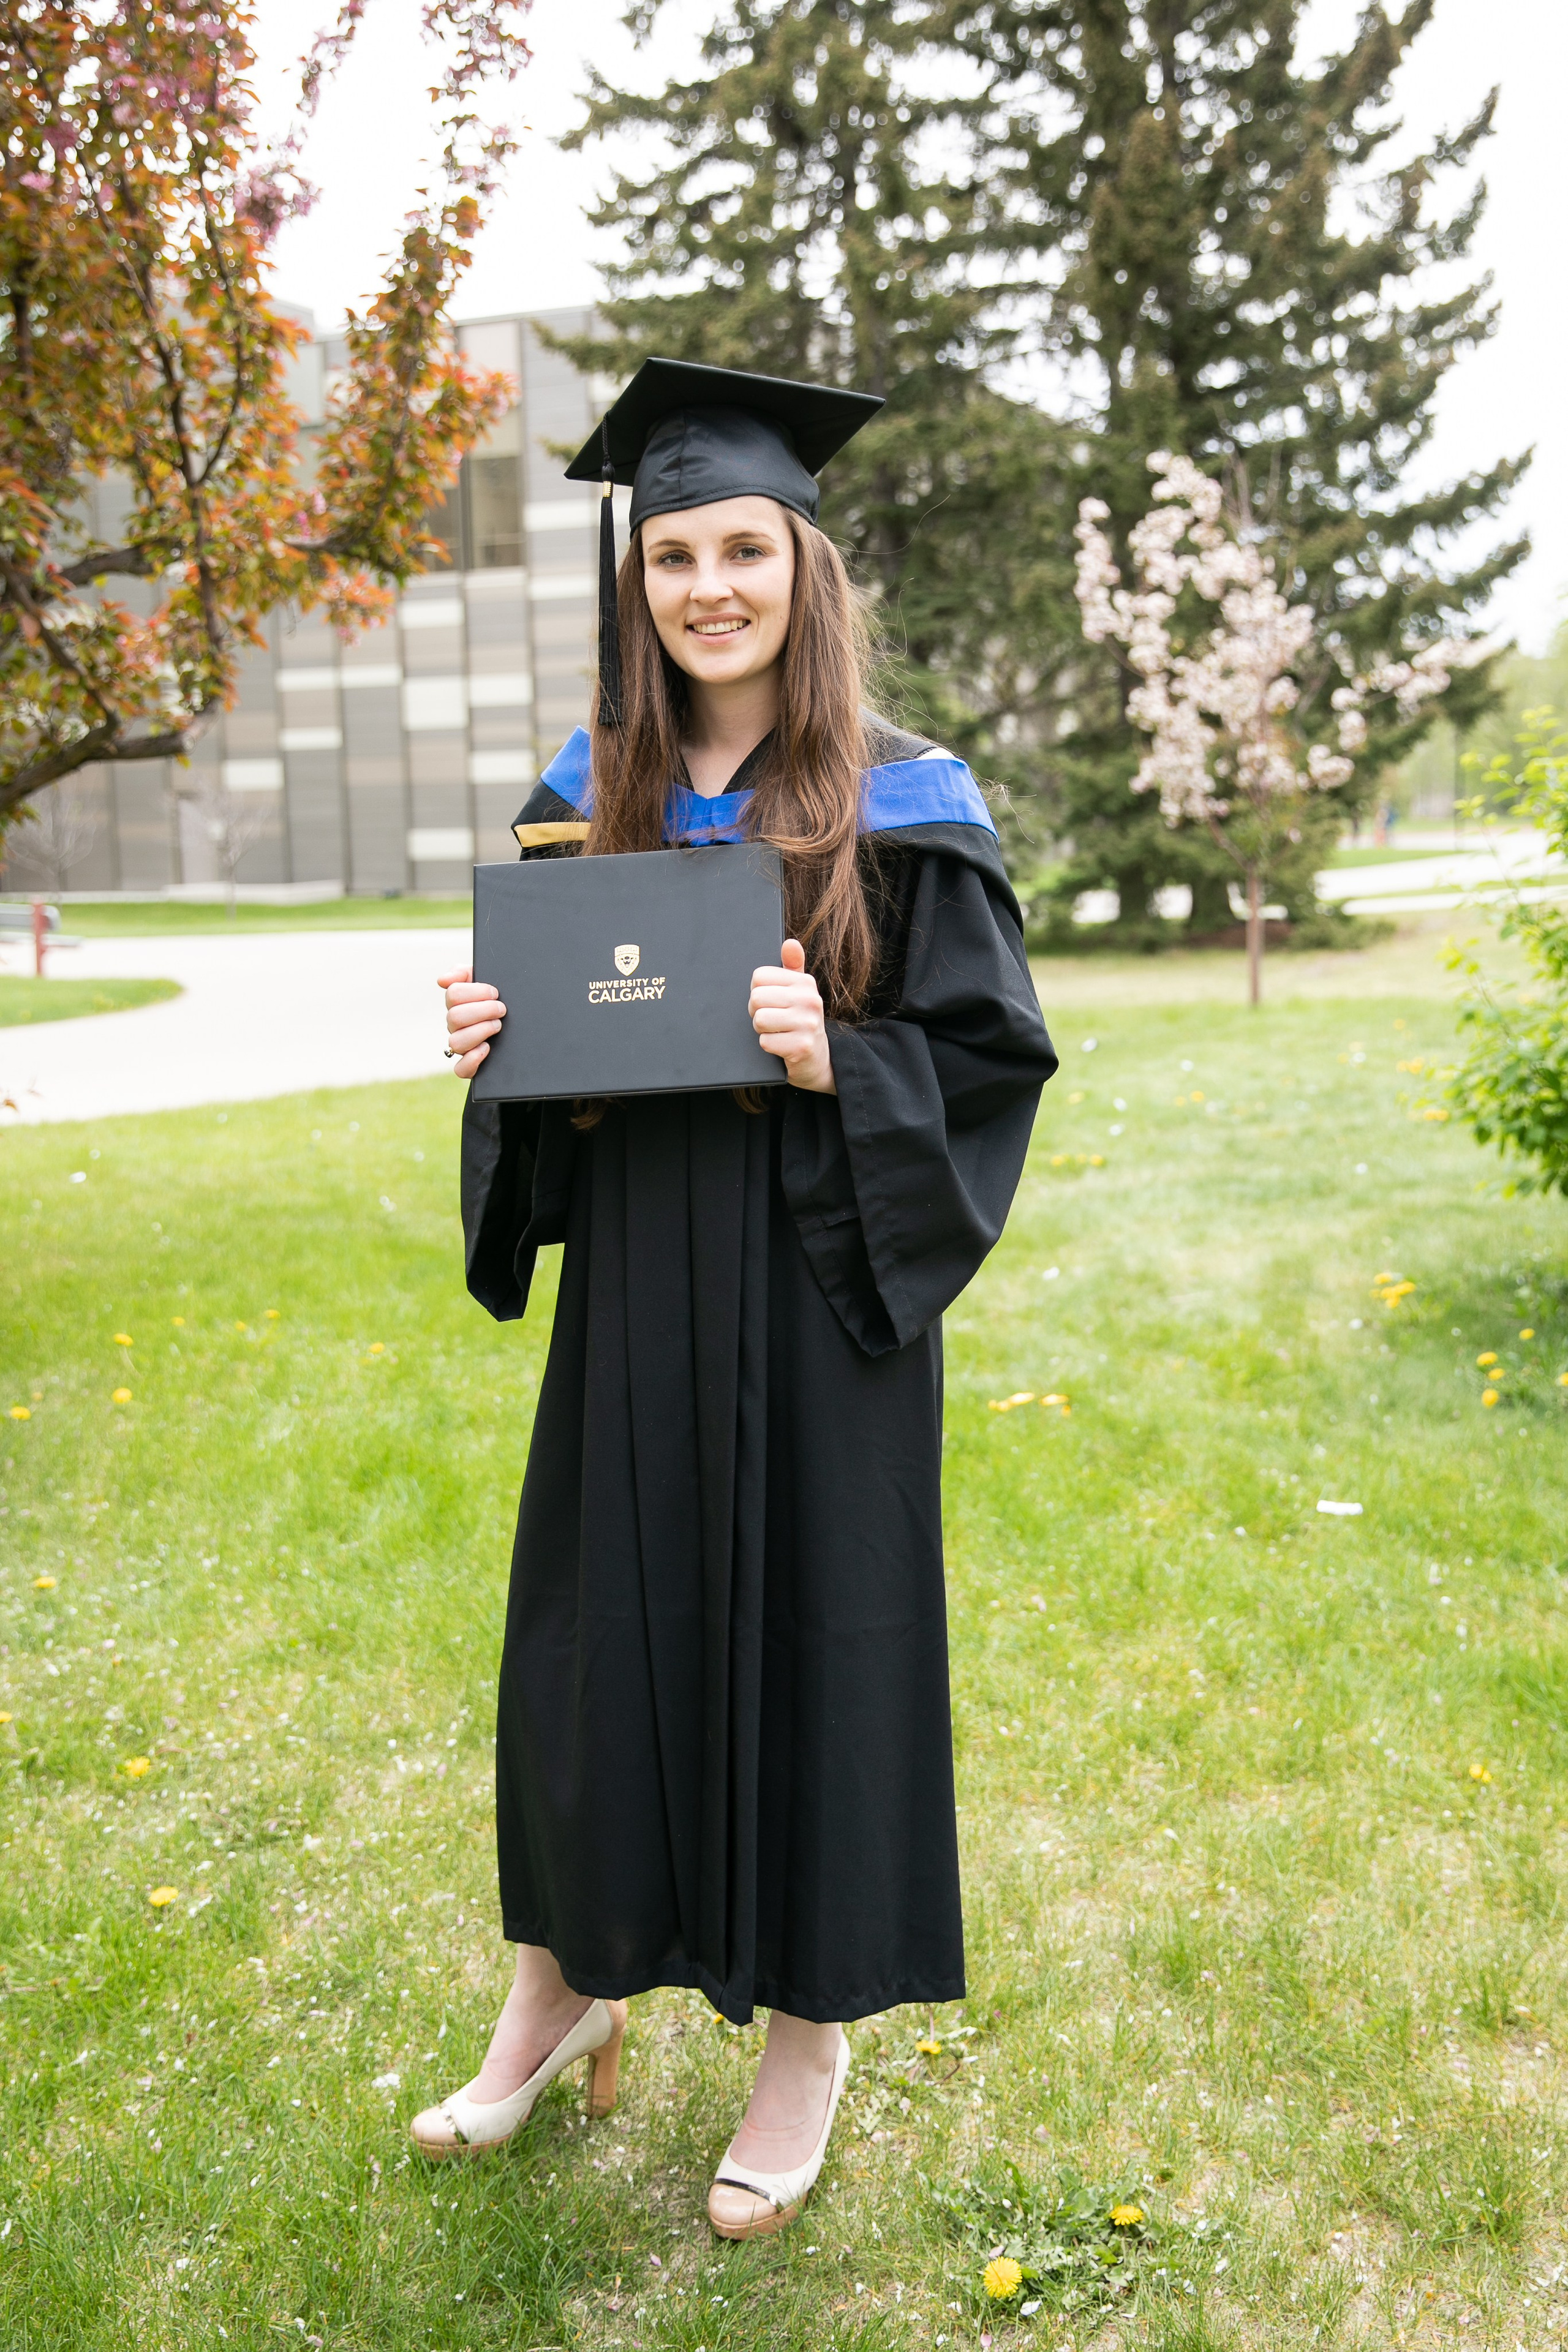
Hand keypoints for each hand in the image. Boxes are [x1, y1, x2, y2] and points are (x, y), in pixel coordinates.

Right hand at [437, 965, 506, 1079]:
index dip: (476, 992)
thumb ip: (464, 972)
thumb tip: (443, 980)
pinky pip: (460, 1069)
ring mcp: (461, 1046)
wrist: (519, 1026)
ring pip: (456, 1042)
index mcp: (457, 1004)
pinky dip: (472, 1060)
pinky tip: (487, 1048)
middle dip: (483, 1011)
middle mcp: (455, 1025)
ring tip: (498, 1026)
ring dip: (480, 1031)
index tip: (495, 993)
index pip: (453, 994)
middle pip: (454, 1017)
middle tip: (502, 1010)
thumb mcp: (485, 979)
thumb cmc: (499, 1000)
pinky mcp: (469, 1066)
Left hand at [748, 939, 834, 1094]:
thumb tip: (790, 942)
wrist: (817, 1058)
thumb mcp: (800, 991)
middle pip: (756, 998)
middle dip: (757, 1012)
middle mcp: (810, 1000)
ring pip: (759, 1020)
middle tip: (772, 1020)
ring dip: (762, 1030)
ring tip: (777, 1031)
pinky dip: (768, 1046)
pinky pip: (765, 1041)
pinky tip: (781, 1045)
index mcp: (805, 983)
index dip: (758, 991)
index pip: (759, 977)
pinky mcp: (801, 1047)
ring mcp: (807, 1024)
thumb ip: (793, 966)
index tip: (771, 1001)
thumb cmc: (801, 1020)